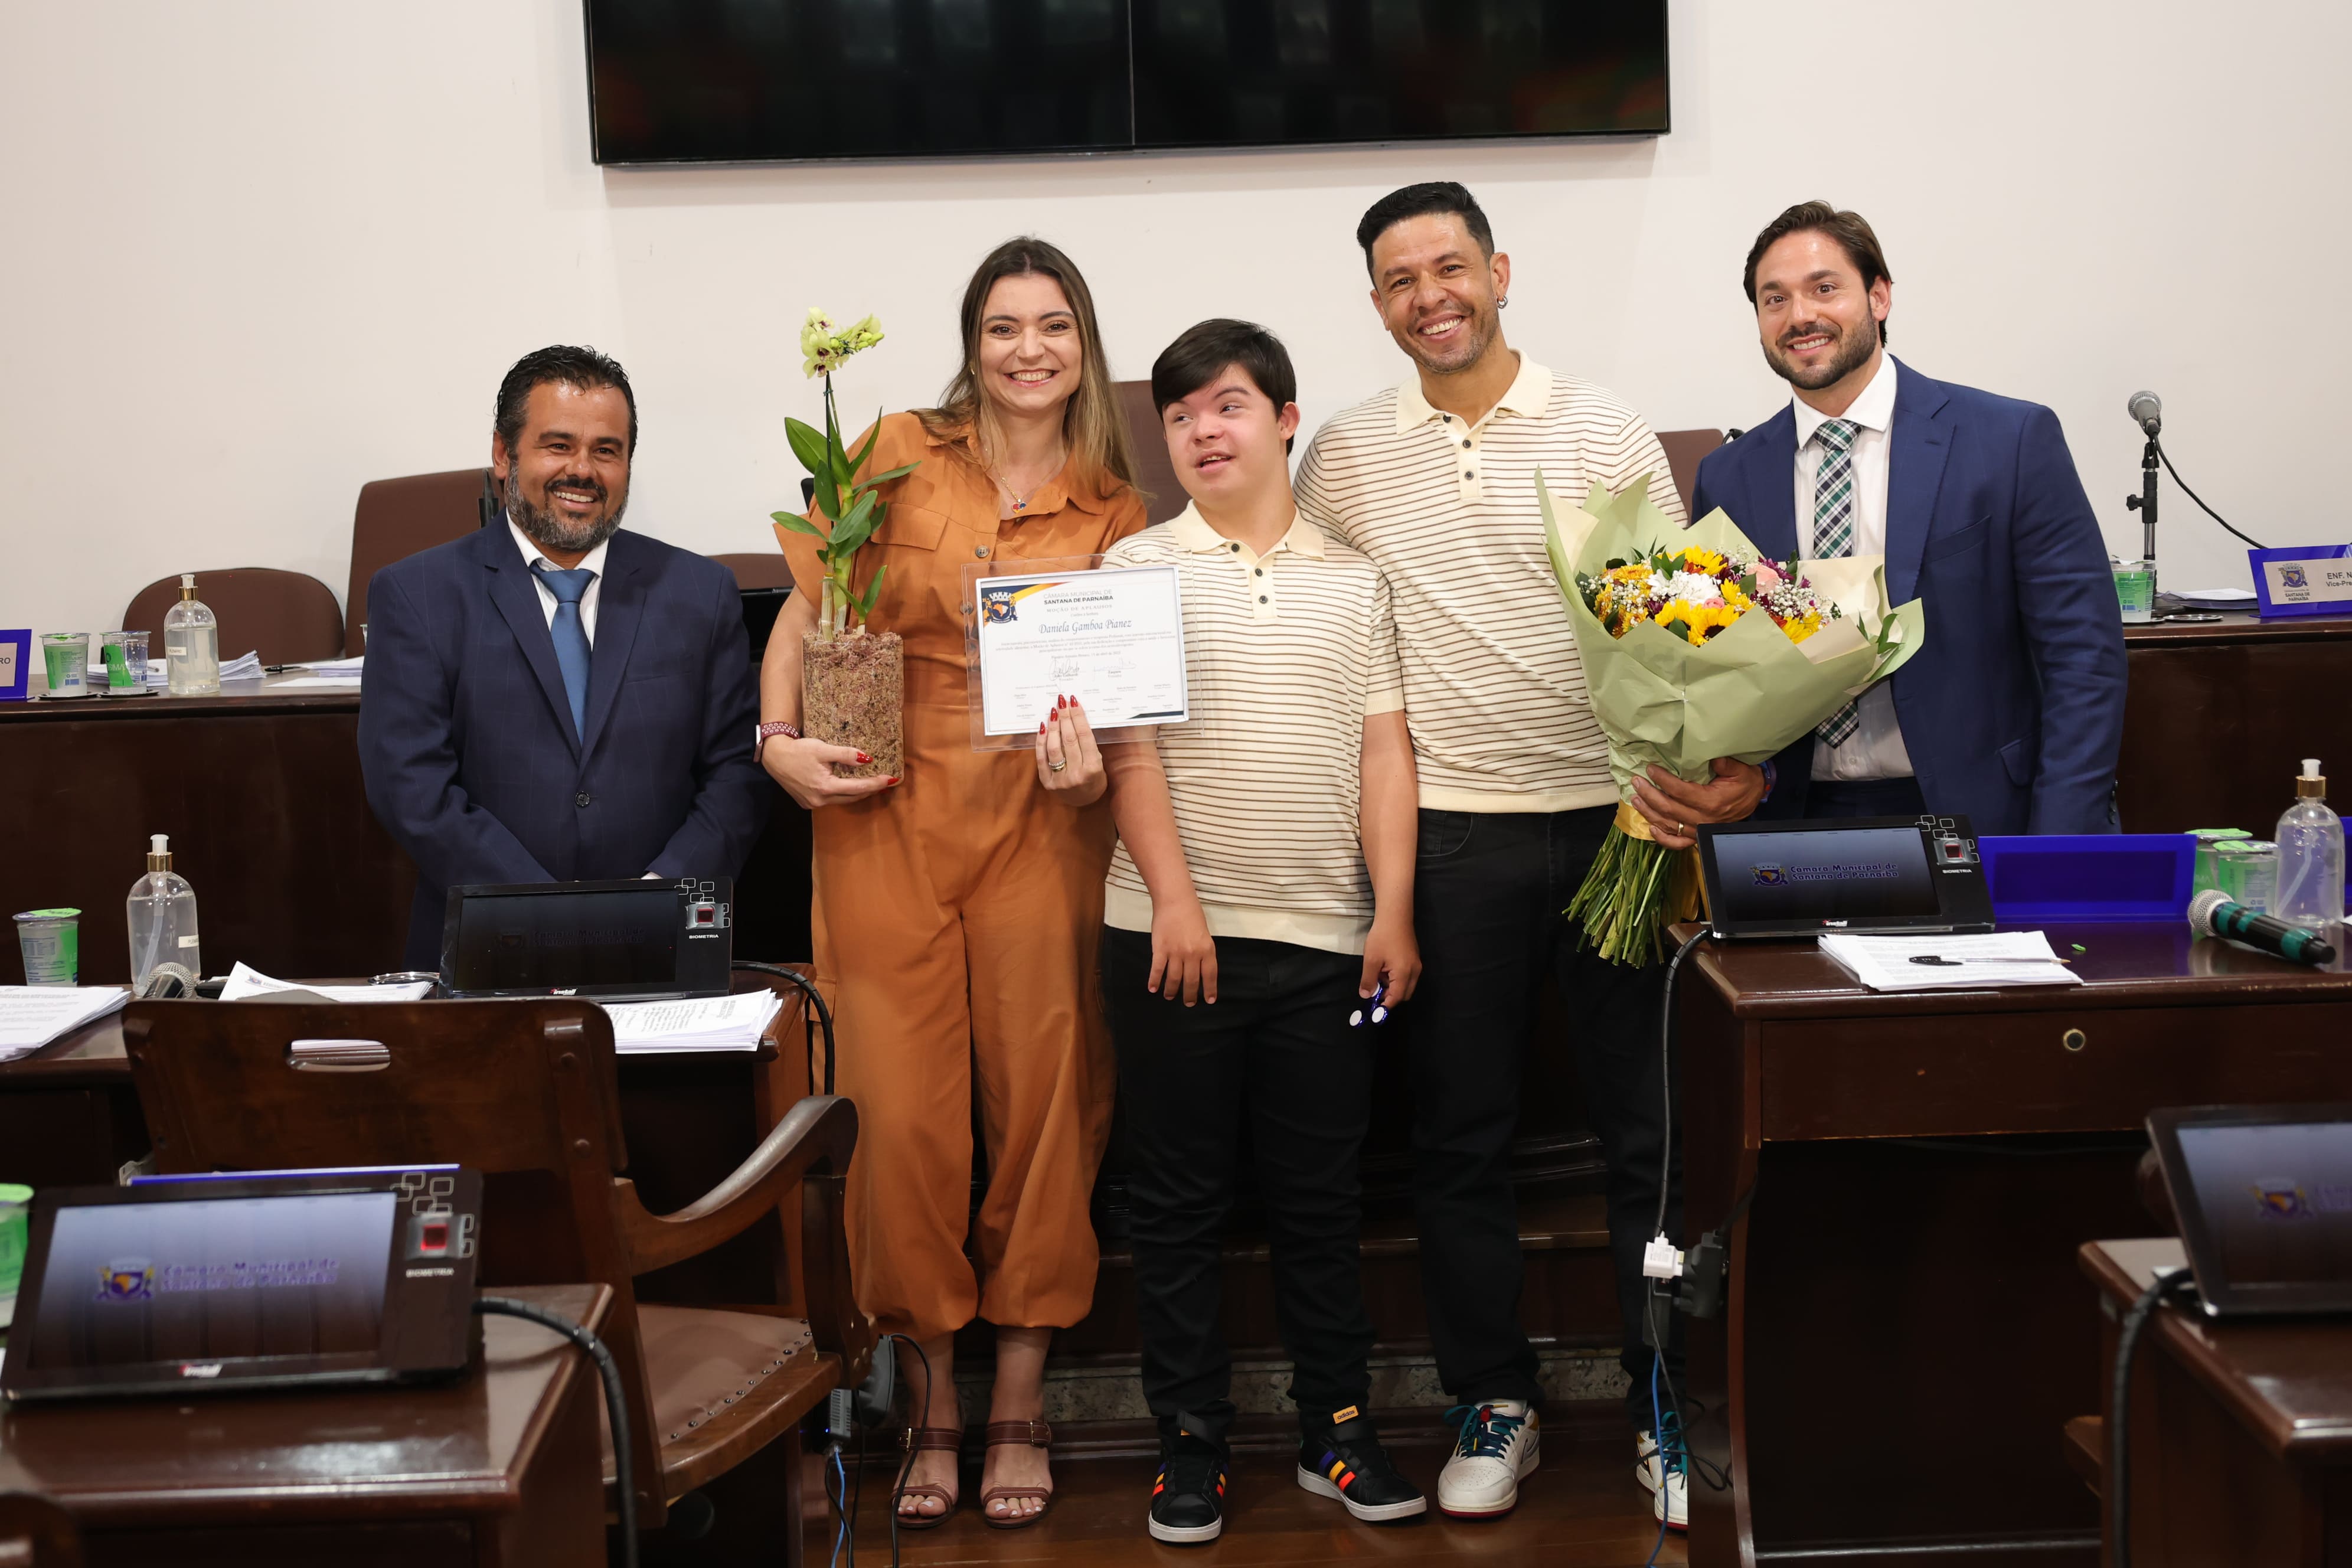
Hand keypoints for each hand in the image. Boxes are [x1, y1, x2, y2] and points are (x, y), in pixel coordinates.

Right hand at [762, 735, 896, 810]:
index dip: (876, 784)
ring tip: (871, 784)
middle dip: (869, 790)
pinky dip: (842, 794)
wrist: (774, 757)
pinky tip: (848, 786)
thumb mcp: (823, 749)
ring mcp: (813, 804)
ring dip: (856, 793)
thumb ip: (845, 755)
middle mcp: (820, 800)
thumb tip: (866, 759)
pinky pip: (830, 800)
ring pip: (841, 800)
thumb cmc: (798, 750)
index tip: (891, 779)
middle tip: (885, 783)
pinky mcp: (807, 803)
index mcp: (825, 787)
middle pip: (852, 798)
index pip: (858, 788)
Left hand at [1034, 695, 1105, 804]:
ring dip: (1053, 727)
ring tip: (1053, 711)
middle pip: (1069, 740)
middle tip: (1061, 701)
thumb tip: (1074, 718)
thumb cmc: (1094, 778)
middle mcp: (1076, 774)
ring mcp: (1060, 779)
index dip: (1078, 717)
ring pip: (1054, 747)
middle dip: (1065, 717)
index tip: (1073, 702)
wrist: (1084, 801)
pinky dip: (1041, 741)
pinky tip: (1043, 727)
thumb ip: (1087, 744)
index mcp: (1093, 768)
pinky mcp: (1047, 782)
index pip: (1084, 737)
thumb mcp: (1099, 762)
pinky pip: (1041, 758)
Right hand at [1149, 898, 1217, 1005]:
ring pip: (1174, 978)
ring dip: (1172, 990)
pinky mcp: (1160, 949)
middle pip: (1191, 981)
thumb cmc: (1191, 914)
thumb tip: (1198, 968)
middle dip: (1189, 995)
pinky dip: (1155, 981)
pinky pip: (1157, 969)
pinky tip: (1153, 989)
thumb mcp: (1204, 934)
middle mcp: (1193, 954)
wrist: (1175, 900)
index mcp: (1207, 949)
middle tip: (1188, 1003)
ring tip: (1170, 996)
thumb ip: (1202, 951)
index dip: (1209, 990)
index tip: (1209, 1001)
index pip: (1210, 975)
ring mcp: (1176, 952)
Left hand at [1359, 912, 1420, 1007]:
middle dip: (1389, 997)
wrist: (1395, 915)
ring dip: (1392, 987)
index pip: (1396, 998)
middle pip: (1404, 994)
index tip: (1373, 1010)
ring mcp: (1416, 965)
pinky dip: (1396, 979)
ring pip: (1406, 986)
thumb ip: (1368, 980)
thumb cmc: (1382, 937)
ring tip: (1377, 975)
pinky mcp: (1414, 959)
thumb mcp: (1371, 960)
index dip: (1384, 1006)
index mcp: (1404, 974)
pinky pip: (1407, 976)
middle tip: (1374, 990)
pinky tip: (1384, 968)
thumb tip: (1366, 996)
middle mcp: (1414, 972)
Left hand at [1629, 757, 1766, 850]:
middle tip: (1636, 781)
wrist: (1755, 800)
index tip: (1650, 769)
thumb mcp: (1741, 770)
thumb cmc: (1746, 783)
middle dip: (1649, 794)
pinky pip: (1677, 843)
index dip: (1662, 780)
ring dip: (1649, 812)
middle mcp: (1702, 819)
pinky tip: (1650, 828)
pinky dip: (1662, 838)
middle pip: (1668, 808)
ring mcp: (1698, 830)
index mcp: (1711, 802)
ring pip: (1668, 824)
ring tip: (1635, 798)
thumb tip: (1709, 756)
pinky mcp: (1697, 836)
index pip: (1679, 791)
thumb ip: (1725, 764)